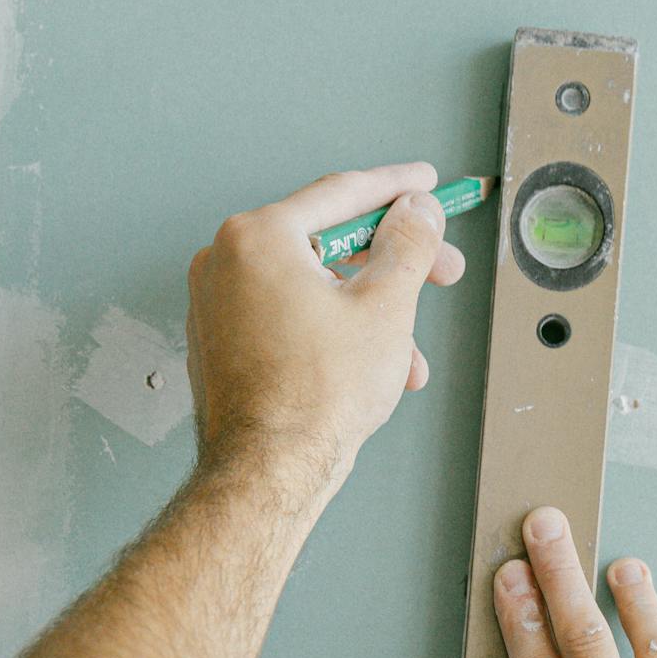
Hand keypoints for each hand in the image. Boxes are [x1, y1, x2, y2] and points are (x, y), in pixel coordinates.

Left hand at [186, 162, 465, 490]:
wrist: (268, 473)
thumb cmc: (313, 399)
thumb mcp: (386, 306)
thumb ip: (408, 244)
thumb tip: (417, 212)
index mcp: (258, 237)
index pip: (342, 194)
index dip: (397, 188)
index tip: (425, 184)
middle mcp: (225, 262)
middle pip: (328, 243)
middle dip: (392, 264)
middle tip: (440, 272)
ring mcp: (217, 305)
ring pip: (313, 289)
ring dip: (369, 314)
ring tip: (407, 353)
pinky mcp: (221, 344)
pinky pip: (288, 319)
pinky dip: (332, 333)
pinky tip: (368, 368)